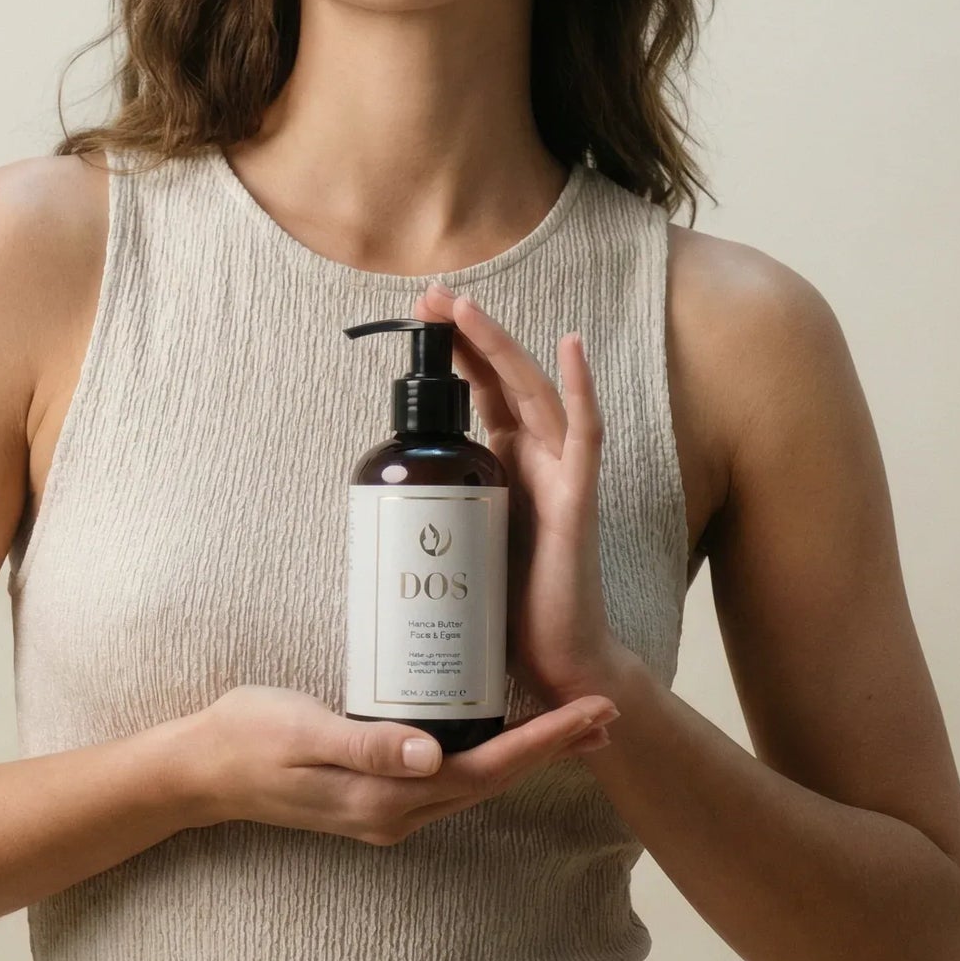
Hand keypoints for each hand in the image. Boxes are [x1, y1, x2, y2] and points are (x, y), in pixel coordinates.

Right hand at [182, 685, 619, 842]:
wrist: (199, 769)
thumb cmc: (247, 737)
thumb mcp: (301, 730)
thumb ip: (365, 744)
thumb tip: (432, 757)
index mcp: (385, 799)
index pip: (485, 771)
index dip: (543, 744)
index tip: (590, 714)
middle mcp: (395, 815)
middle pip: (494, 781)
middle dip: (554, 748)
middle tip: (607, 710)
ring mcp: (386, 810)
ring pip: (476, 783)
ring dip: (529, 753)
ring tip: (574, 723)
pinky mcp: (376, 794)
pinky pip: (449, 779)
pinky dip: (488, 753)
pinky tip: (500, 730)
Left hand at [413, 281, 637, 709]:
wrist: (556, 663)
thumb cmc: (508, 610)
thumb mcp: (458, 543)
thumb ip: (435, 512)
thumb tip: (374, 505)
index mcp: (505, 465)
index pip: (480, 392)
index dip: (453, 353)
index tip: (416, 319)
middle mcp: (535, 459)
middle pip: (502, 380)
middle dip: (466, 336)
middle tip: (430, 297)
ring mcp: (561, 474)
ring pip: (533, 391)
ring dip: (500, 346)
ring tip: (465, 308)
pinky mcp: (579, 498)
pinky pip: (585, 433)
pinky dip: (581, 388)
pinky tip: (570, 345)